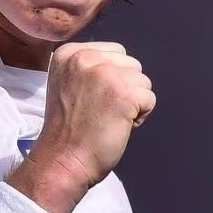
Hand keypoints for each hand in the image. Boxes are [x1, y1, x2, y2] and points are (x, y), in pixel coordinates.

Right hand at [11, 42, 154, 212]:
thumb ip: (90, 69)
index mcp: (70, 53)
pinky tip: (118, 126)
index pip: (115, 52)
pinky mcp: (124, 93)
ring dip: (133, 102)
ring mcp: (106, 73)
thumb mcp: (68, 84)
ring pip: (143, 81)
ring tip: (109, 119)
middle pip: (131, 64)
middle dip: (125, 88)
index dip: (112, 79)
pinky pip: (149, 98)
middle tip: (101, 111)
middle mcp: (86, 57)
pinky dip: (140, 116)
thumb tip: (121, 65)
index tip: (92, 99)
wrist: (62, 160)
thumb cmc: (68, 131)